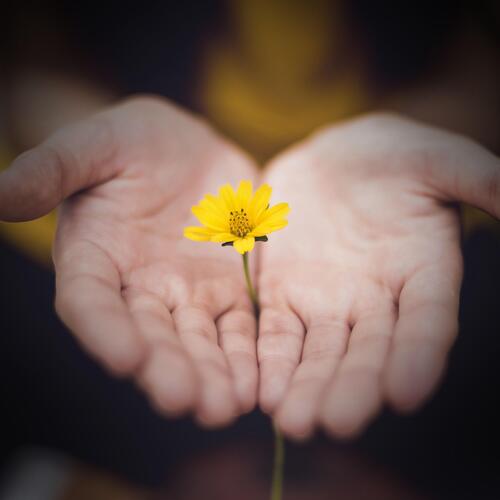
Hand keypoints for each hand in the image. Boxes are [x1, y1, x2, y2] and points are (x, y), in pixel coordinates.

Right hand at [0, 96, 258, 426]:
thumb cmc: (134, 142)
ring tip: (226, 407)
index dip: (103, 330)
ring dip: (211, 375)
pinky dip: (247, 355)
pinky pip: (238, 327)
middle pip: (149, 335)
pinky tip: (257, 383)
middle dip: (165, 369)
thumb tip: (0, 194)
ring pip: (197, 341)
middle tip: (185, 401)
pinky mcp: (228, 290)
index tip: (124, 358)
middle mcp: (139, 288)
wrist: (189, 149)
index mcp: (96, 257)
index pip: (91, 301)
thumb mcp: (96, 144)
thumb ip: (54, 169)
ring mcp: (187, 293)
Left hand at [257, 114, 499, 438]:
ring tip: (291, 422)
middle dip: (353, 387)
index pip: (427, 322)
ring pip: (319, 353)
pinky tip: (263, 392)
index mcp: (423, 274)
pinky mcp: (284, 294)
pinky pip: (278, 333)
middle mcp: (377, 301)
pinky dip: (272, 360)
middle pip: (367, 352)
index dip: (418, 356)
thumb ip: (481, 181)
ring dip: (306, 387)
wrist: (336, 160)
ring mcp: (327, 301)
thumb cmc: (395, 157)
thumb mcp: (441, 160)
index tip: (406, 393)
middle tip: (335, 423)